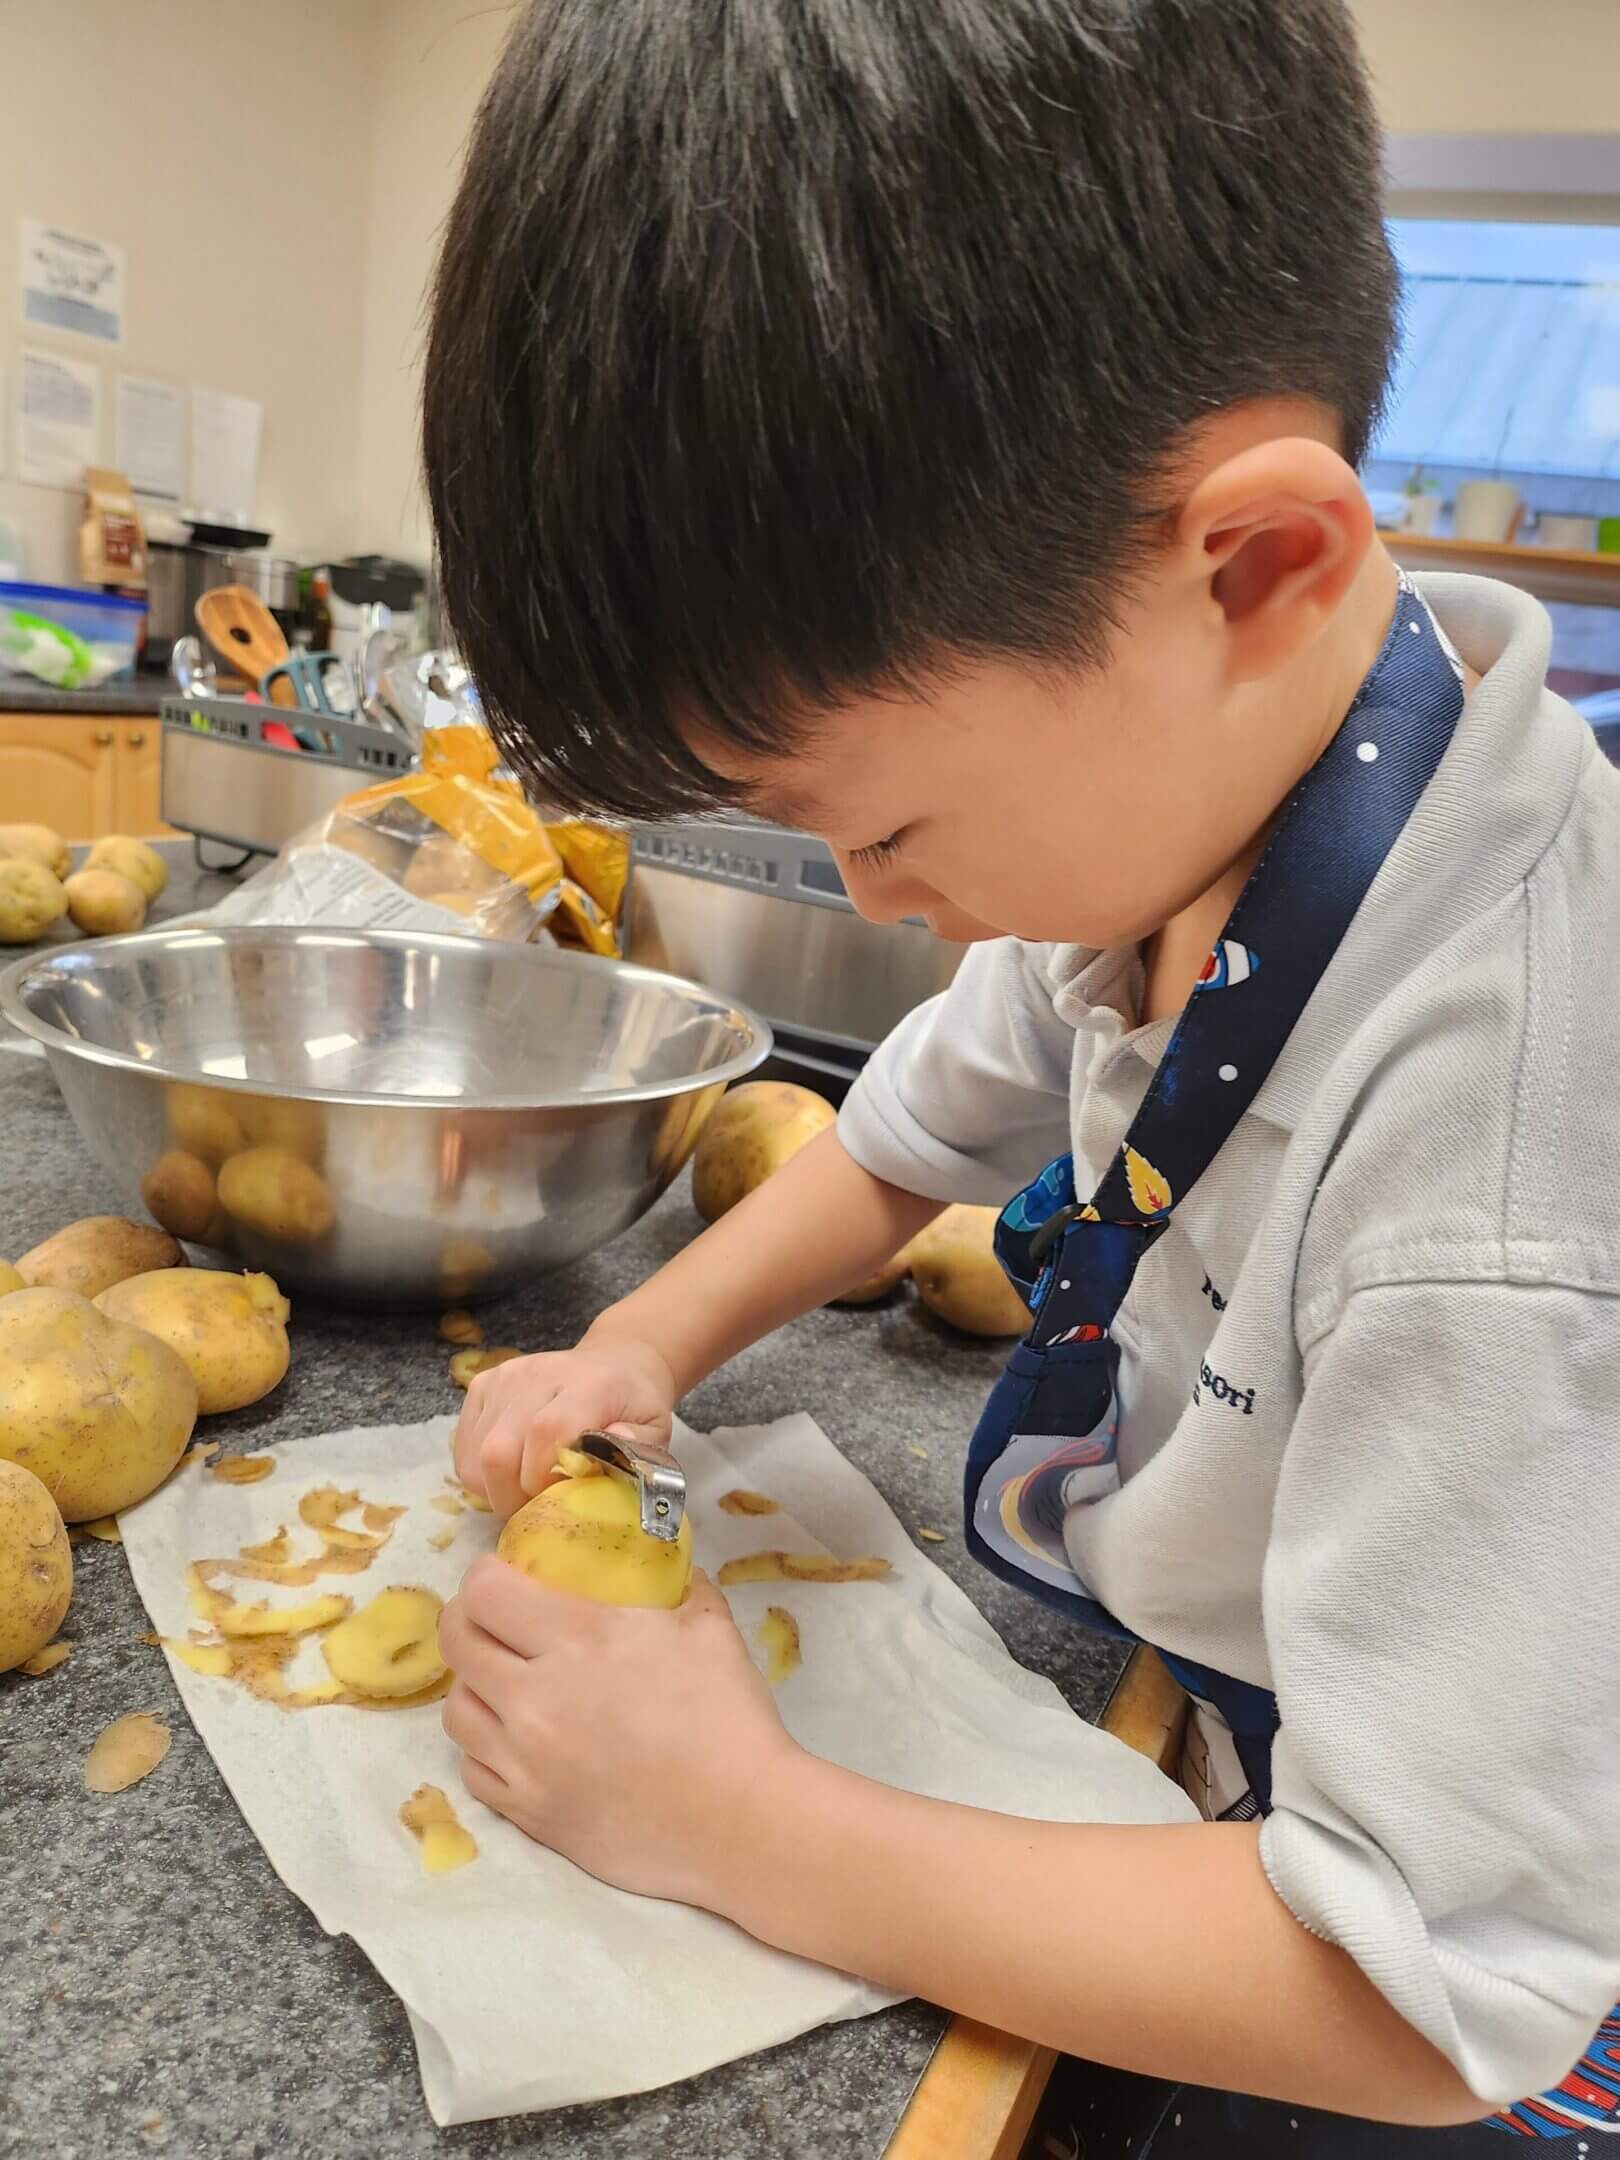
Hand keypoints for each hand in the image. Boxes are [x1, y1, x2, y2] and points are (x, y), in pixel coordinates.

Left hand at [439, 1554, 799, 1907]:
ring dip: (474, 1686)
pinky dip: (486, 1748)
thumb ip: (681, 1586)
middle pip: (457, 1643)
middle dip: (468, 1620)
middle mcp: (534, 1699)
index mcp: (577, 1640)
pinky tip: (517, 1742)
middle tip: (496, 1621)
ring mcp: (525, 1762)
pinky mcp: (529, 1814)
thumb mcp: (710, 1628)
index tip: (505, 1575)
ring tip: (504, 1683)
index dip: (486, 1575)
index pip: (485, 1592)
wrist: (740, 1822)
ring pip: (456, 1710)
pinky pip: (473, 1770)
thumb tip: (669, 1566)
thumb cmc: (729, 1718)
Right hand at [451, 1335, 677, 1520]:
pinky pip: (463, 1448)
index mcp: (588, 1384)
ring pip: (475, 1456)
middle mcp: (539, 1374)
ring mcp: (504, 1377)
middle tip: (537, 1510)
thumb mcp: (655, 1428)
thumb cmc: (634, 1405)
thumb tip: (610, 1452)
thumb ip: (638, 1447)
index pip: (546, 1433)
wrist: (615, 1362)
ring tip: (525, 1490)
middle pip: (499, 1450)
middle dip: (513, 1497)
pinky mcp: (482, 1385)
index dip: (544, 1480)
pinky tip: (510, 1471)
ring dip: (496, 1490)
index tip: (559, 1502)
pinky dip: (480, 1474)